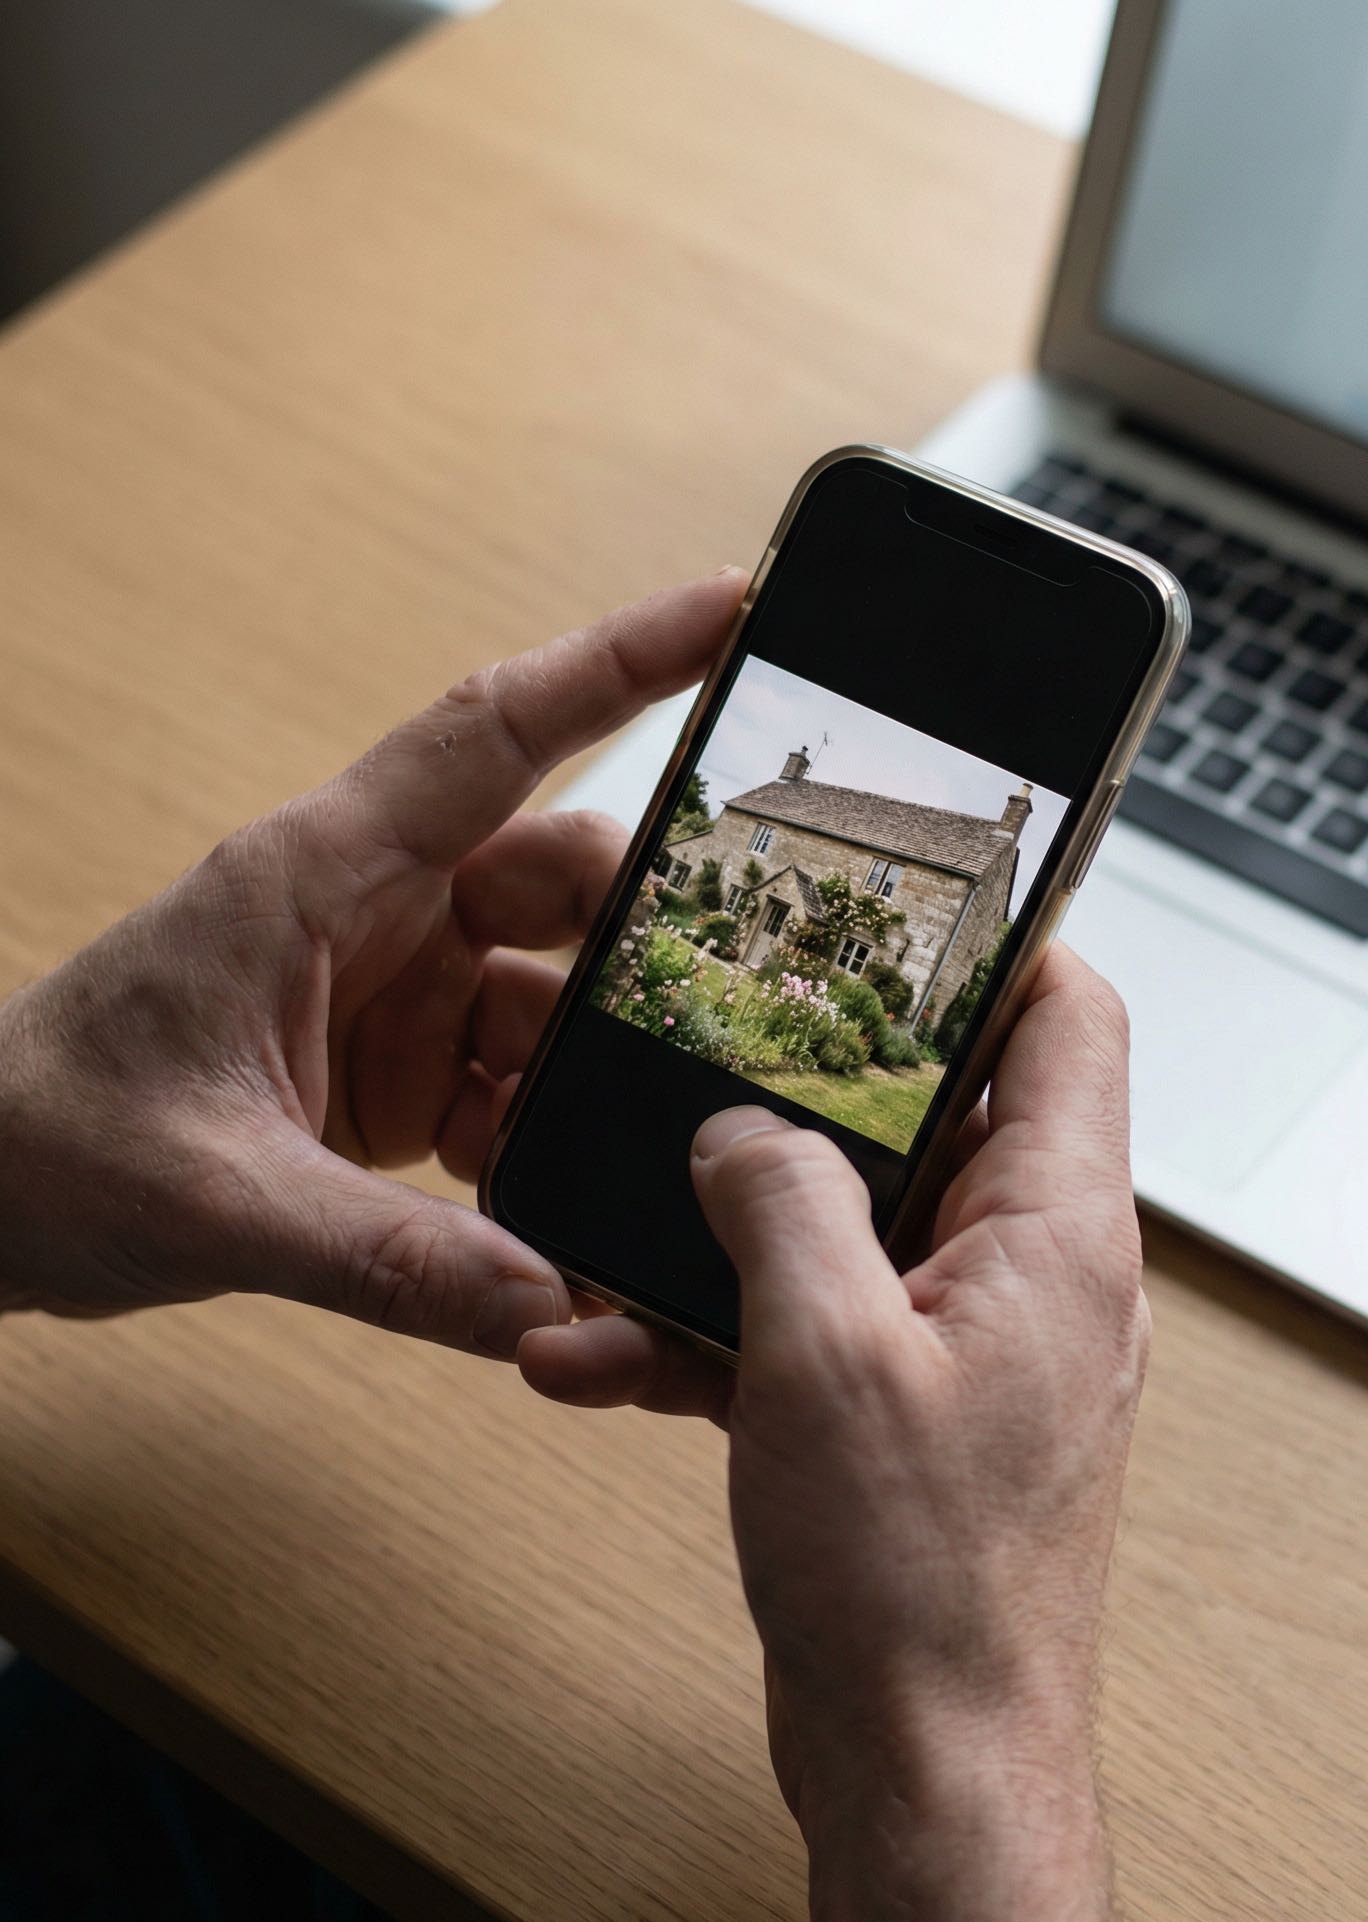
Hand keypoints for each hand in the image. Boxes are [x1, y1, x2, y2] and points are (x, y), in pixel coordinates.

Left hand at [0, 571, 744, 1356]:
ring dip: (583, 1070)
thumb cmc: (41, 1138)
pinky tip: (521, 1205)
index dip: (622, 660)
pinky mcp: (405, 1070)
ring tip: (586, 1146)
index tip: (732, 605)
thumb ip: (390, 1259)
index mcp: (321, 874)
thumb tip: (549, 1304)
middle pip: (563, 875)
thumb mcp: (219, 1200)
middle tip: (702, 1013)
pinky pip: (521, 1080)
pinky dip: (541, 1138)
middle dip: (636, 940)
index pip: (499, 733)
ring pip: (558, 989)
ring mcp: (398, 991)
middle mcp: (377, 912)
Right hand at [521, 944, 1147, 1921]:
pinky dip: (717, 1334)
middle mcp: (1032, 1271)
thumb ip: (782, 1200)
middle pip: (937, 1109)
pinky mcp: (908, 1413)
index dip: (994, 942)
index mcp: (1057, 1228)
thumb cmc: (918, 1581)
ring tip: (605, 1249)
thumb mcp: (825, 1353)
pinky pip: (812, 1329)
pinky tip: (594, 1363)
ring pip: (848, 1226)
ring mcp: (971, 1344)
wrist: (926, 1770)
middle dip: (806, 1086)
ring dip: (725, 1235)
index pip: (1069, 1018)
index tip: (889, 903)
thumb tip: (742, 1127)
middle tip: (700, 1044)